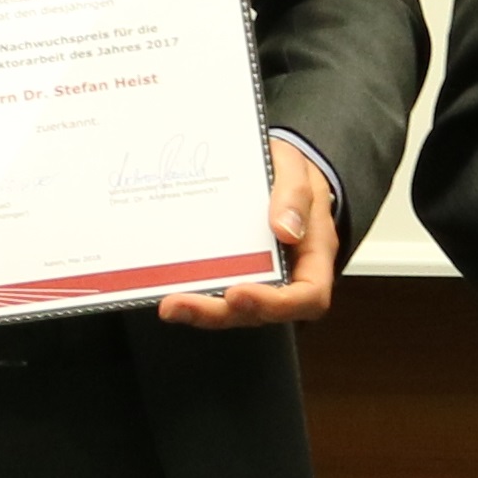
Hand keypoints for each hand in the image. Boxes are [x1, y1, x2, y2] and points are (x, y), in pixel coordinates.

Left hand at [163, 138, 343, 329]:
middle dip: (218, 313)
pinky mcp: (231, 270)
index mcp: (313, 254)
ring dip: (199, 310)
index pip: (309, 296)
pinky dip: (192, 291)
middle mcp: (287, 275)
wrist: (271, 165)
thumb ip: (296, 194)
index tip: (238, 292)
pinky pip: (216, 290)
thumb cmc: (290, 171)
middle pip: (259, 312)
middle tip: (180, 304)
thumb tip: (286, 230)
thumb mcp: (297, 168)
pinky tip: (164, 285)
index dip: (275, 304)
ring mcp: (257, 277)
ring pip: (232, 309)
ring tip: (169, 305)